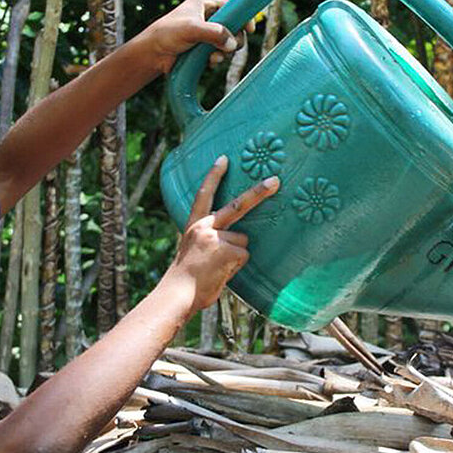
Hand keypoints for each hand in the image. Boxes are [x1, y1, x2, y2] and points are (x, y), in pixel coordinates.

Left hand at [138, 0, 254, 73]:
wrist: (153, 54)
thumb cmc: (167, 34)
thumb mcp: (192, 29)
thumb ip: (214, 33)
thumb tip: (232, 43)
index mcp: (205, 2)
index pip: (232, 5)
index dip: (243, 17)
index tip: (250, 29)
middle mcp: (208, 16)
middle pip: (235, 26)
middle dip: (233, 39)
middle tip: (229, 48)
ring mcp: (207, 32)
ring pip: (229, 42)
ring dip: (225, 52)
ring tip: (213, 57)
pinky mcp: (204, 47)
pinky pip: (221, 52)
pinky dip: (218, 58)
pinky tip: (209, 62)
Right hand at [161, 156, 278, 314]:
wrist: (176, 293)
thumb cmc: (186, 280)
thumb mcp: (192, 252)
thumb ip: (210, 241)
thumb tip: (236, 244)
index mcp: (194, 226)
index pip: (204, 195)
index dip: (214, 176)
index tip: (224, 158)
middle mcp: (205, 226)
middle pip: (238, 205)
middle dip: (258, 192)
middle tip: (276, 181)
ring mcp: (216, 237)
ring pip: (243, 241)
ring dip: (235, 256)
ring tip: (218, 269)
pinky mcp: (227, 249)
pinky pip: (244, 255)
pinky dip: (236, 267)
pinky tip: (222, 273)